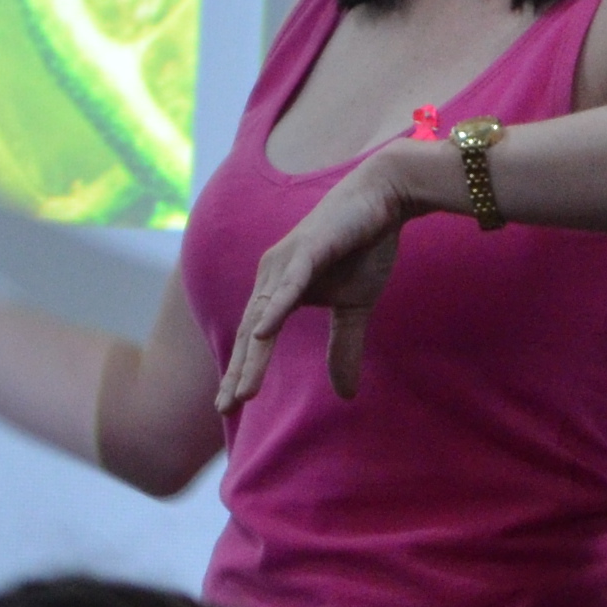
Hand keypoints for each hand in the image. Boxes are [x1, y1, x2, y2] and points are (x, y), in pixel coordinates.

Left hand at [216, 147, 427, 409]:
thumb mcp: (354, 308)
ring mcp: (287, 262)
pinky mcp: (309, 249)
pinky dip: (275, 308)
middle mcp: (273, 276)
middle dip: (237, 372)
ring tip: (241, 391)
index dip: (243, 372)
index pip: (256, 339)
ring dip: (252, 354)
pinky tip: (262, 333)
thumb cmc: (363, 248)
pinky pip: (289, 284)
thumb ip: (343, 348)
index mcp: (279, 289)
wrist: (382, 198)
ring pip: (265, 316)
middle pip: (251, 333)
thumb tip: (345, 395)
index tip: (229, 407)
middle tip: (224, 408)